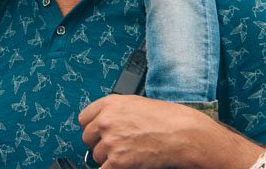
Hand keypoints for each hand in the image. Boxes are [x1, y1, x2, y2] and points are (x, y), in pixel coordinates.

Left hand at [79, 96, 259, 168]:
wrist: (181, 133)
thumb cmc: (166, 118)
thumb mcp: (136, 103)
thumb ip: (116, 111)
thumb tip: (104, 122)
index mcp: (110, 104)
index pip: (84, 118)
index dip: (92, 126)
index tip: (98, 132)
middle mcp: (106, 121)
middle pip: (87, 138)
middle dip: (99, 142)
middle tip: (116, 145)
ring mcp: (111, 142)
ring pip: (96, 155)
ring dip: (108, 157)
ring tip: (128, 152)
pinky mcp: (117, 161)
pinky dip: (113, 168)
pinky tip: (127, 163)